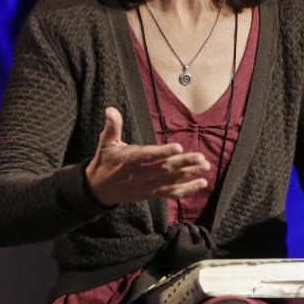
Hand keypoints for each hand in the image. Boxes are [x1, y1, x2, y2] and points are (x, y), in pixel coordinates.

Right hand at [85, 107, 210, 205]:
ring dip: (190, 175)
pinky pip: (171, 193)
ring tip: (205, 167)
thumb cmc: (104, 162)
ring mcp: (147, 186)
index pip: (148, 155)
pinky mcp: (151, 194)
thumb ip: (112, 126)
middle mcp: (140, 175)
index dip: (164, 152)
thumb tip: (111, 109)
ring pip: (171, 181)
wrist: (98, 190)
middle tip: (200, 157)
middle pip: (165, 169)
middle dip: (184, 163)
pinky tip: (201, 183)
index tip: (178, 147)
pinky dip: (187, 189)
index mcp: (129, 160)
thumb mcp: (105, 143)